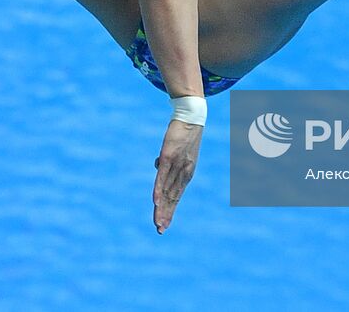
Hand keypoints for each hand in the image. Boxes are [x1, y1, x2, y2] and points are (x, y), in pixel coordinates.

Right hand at [152, 117, 202, 233]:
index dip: (170, 210)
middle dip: (166, 215)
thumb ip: (167, 160)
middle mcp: (183, 172)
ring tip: (158, 222)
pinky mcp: (168, 157)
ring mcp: (176, 165)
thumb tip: (157, 165)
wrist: (192, 117)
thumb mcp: (177, 150)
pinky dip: (159, 190)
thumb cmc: (184, 134)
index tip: (164, 225)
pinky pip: (163, 177)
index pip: (177, 196)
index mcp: (187, 173)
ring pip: (168, 191)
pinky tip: (155, 202)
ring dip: (162, 208)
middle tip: (160, 231)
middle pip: (173, 197)